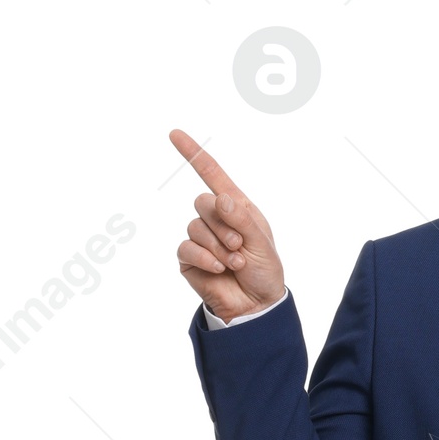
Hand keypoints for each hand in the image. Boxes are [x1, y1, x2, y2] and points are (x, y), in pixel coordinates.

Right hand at [169, 128, 286, 320]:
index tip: (174, 134)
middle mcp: (216, 218)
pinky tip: (218, 269)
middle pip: (202, 202)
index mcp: (235, 207)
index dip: (193, 153)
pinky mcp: (189, 258)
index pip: (211, 174)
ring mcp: (200, 238)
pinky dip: (204, 258)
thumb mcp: (261, 242)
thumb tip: (219, 198)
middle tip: (239, 247)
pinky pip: (186, 248)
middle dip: (223, 226)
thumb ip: (241, 218)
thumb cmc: (264, 271)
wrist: (256, 305)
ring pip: (195, 226)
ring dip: (218, 246)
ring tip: (235, 263)